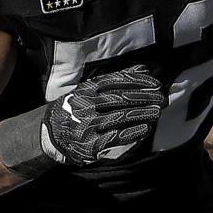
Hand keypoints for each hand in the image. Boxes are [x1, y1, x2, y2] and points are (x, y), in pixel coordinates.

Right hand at [42, 66, 163, 165]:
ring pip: (119, 117)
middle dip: (144, 98)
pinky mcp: (90, 143)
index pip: (117, 81)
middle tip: (161, 98)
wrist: (51, 133)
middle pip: (120, 98)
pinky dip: (132, 132)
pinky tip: (145, 128)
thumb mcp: (92, 89)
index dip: (139, 82)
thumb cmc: (78, 107)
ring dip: (141, 114)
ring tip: (157, 112)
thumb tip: (143, 68)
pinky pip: (114, 137)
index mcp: (87, 89)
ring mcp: (87, 124)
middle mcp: (86, 105)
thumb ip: (117, 79)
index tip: (156, 83)